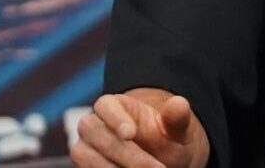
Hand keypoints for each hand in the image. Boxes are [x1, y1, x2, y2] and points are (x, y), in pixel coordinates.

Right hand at [72, 89, 208, 167]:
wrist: (161, 161)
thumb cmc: (167, 139)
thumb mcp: (178, 129)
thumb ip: (177, 117)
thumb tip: (179, 104)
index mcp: (116, 106)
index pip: (105, 105)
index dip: (115, 119)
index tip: (131, 133)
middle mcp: (94, 125)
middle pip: (96, 134)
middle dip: (126, 153)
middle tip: (155, 167)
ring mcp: (85, 147)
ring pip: (86, 157)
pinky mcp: (84, 166)